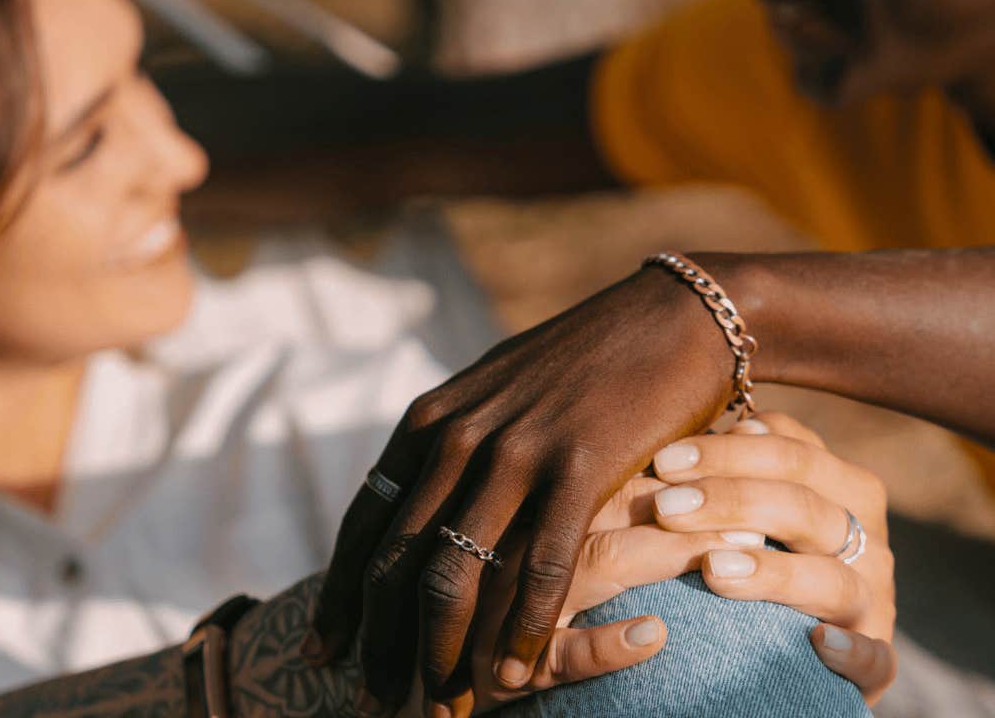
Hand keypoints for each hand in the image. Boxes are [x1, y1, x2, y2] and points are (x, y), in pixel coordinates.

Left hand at [304, 266, 736, 707]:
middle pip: (398, 564)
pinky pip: (538, 565)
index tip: (321, 655)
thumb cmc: (588, 360)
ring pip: (456, 575)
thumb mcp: (496, 391)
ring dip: (443, 655)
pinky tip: (517, 676)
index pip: (365, 526)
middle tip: (375, 708)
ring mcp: (517, 450)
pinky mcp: (580, 465)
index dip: (339, 600)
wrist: (674, 317)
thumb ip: (451, 442)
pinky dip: (521, 630)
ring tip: (445, 711)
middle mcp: (460, 436)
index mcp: (430, 421)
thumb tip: (408, 495)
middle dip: (382, 647)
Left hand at [648, 413, 897, 703]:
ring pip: (832, 580)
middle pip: (805, 507)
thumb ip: (734, 473)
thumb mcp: (757, 504)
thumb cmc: (765, 552)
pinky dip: (853, 651)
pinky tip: (819, 642)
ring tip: (713, 568)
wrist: (803, 644)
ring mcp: (875, 599)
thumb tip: (684, 450)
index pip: (792, 453)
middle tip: (665, 508)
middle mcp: (868, 537)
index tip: (664, 461)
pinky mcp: (879, 659)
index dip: (727, 452)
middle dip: (731, 500)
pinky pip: (874, 657)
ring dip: (773, 573)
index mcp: (844, 486)